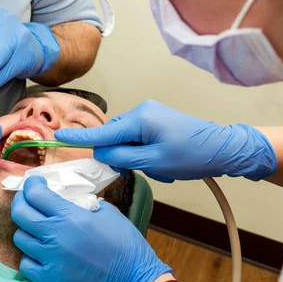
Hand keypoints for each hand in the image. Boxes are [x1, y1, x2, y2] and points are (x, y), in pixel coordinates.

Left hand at [11, 177, 170, 281]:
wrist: (135, 280)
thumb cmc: (125, 245)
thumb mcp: (106, 212)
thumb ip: (81, 202)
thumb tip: (63, 196)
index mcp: (71, 217)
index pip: (36, 194)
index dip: (31, 184)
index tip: (35, 183)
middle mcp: (56, 237)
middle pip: (20, 213)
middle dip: (21, 201)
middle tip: (28, 199)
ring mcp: (50, 260)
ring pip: (20, 238)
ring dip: (27, 229)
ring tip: (38, 226)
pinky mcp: (49, 280)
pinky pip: (26, 263)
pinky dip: (31, 255)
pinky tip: (42, 251)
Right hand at [56, 100, 277, 181]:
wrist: (225, 148)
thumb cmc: (192, 156)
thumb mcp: (154, 162)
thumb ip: (122, 157)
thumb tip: (101, 152)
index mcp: (139, 119)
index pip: (102, 132)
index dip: (79, 137)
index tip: (57, 136)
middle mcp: (141, 111)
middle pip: (114, 137)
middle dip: (121, 155)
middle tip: (145, 170)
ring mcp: (149, 114)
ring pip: (126, 140)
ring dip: (136, 156)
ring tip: (161, 168)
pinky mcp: (156, 119)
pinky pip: (138, 137)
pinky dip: (144, 152)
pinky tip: (163, 163)